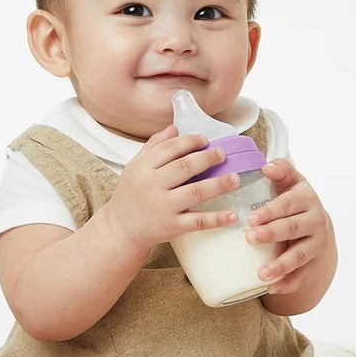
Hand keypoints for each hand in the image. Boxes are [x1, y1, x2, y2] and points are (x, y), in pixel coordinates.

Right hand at [103, 125, 242, 250]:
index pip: (170, 149)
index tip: (205, 140)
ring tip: (235, 178)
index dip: (190, 141)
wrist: (121, 229)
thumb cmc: (130, 195)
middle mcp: (153, 186)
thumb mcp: (135, 167)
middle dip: (207, 158)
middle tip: (222, 154)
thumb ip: (154, 147)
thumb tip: (174, 128)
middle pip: (185, 167)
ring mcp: (164, 207)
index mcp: (143, 168)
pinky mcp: (173, 227)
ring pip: (196, 192)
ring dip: (219, 184)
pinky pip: (199, 221)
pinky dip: (217, 218)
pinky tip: (233, 214)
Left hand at [244, 159, 333, 295]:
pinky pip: (302, 276)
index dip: (271, 211)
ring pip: (299, 256)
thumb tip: (266, 166)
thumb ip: (281, 171)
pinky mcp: (314, 263)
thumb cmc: (294, 201)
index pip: (288, 204)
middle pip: (293, 229)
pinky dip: (287, 284)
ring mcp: (316, 244)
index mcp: (307, 199)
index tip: (251, 218)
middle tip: (249, 238)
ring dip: (280, 265)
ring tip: (261, 273)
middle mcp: (315, 221)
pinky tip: (271, 289)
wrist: (317, 224)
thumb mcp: (291, 182)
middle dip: (272, 234)